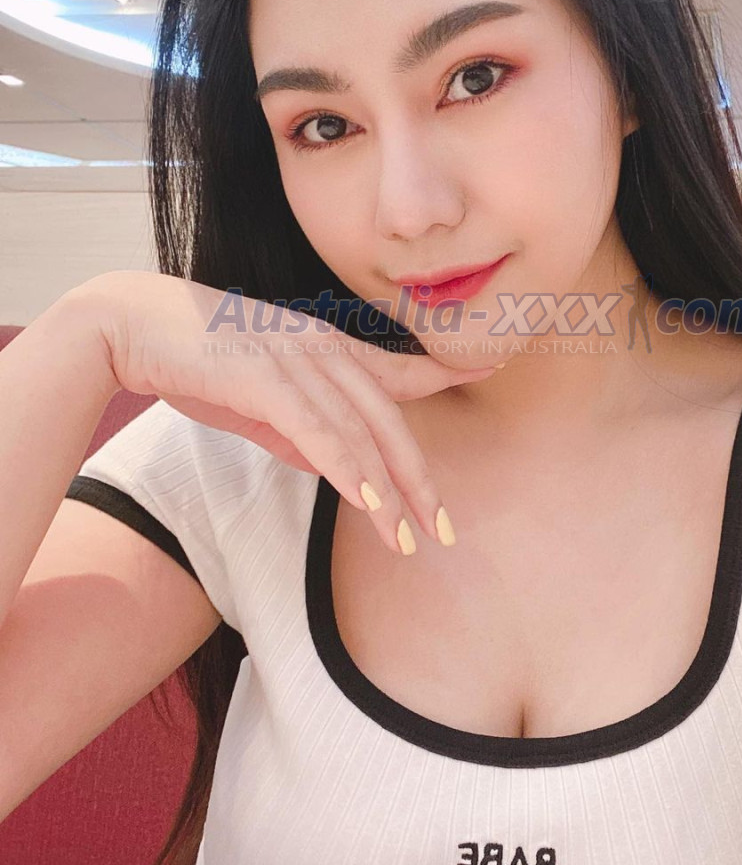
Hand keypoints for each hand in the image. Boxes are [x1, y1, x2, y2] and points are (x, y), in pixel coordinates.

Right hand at [81, 271, 496, 554]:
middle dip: (418, 479)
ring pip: (361, 433)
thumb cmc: (194, 359)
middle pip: (391, 419)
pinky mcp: (266, 378)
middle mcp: (323, 349)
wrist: (129, 324)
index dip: (448, 371)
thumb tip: (330, 470)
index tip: (489, 373)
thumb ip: (297, 433)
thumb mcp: (258, 401)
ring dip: (387, 492)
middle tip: (442, 529)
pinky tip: (367, 501)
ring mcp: (297, 360)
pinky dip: (347, 467)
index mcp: (326, 347)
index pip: (401, 367)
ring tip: (405, 540)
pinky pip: (319, 430)